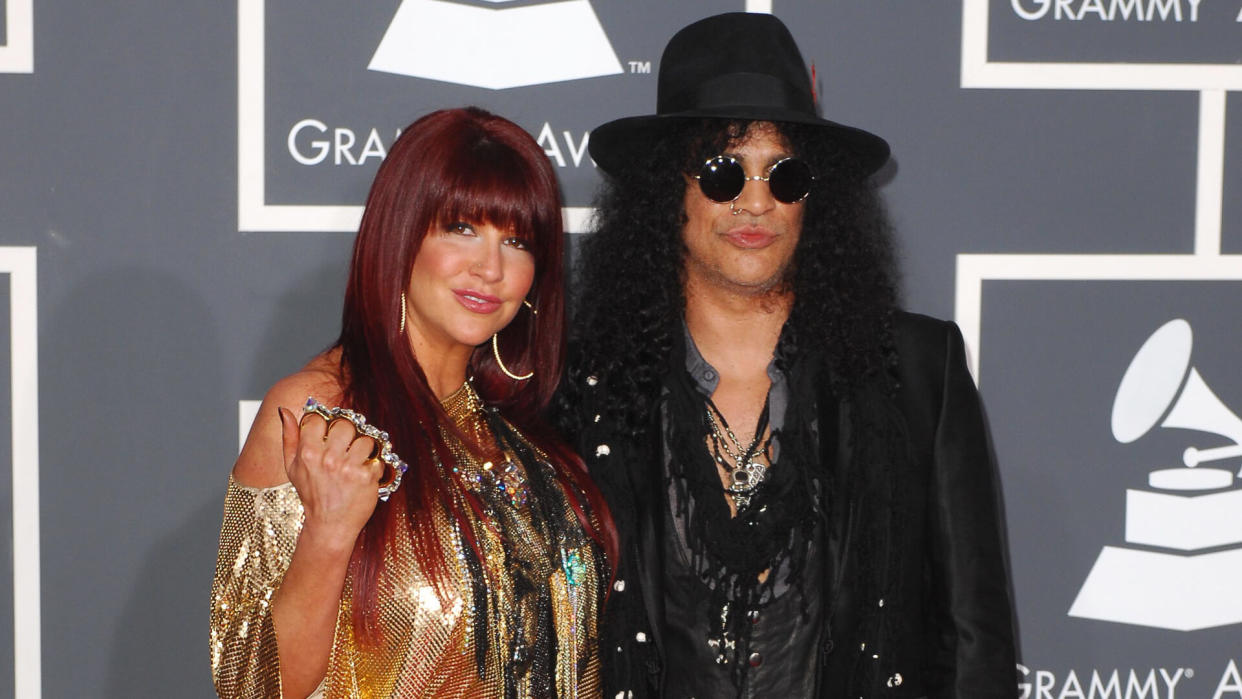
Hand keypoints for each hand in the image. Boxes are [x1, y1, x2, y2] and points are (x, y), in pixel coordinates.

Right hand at [278, 405, 383, 550]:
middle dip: (347, 433)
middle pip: (345, 424)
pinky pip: (378, 457)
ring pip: (365, 438)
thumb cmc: (312, 495)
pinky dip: (375, 464)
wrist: (329, 525)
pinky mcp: (366, 477)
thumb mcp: (292, 468)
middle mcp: (328, 459)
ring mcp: (348, 468)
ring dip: (363, 448)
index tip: (327, 434)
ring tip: (357, 460)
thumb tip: (285, 411)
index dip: (325, 424)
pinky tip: (366, 473)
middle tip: (345, 446)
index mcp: (307, 453)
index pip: (318, 419)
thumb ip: (289, 438)